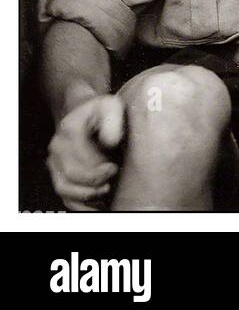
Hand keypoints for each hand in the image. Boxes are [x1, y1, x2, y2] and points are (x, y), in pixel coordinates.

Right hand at [47, 94, 123, 211]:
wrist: (81, 111)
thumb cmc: (101, 110)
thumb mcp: (111, 106)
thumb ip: (113, 121)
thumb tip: (110, 142)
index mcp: (70, 128)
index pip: (81, 155)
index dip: (98, 167)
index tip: (114, 168)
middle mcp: (57, 146)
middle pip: (72, 174)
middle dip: (94, 182)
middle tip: (111, 179)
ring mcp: (54, 161)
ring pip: (64, 188)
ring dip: (86, 195)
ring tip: (105, 191)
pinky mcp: (56, 173)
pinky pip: (63, 195)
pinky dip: (78, 204)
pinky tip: (96, 202)